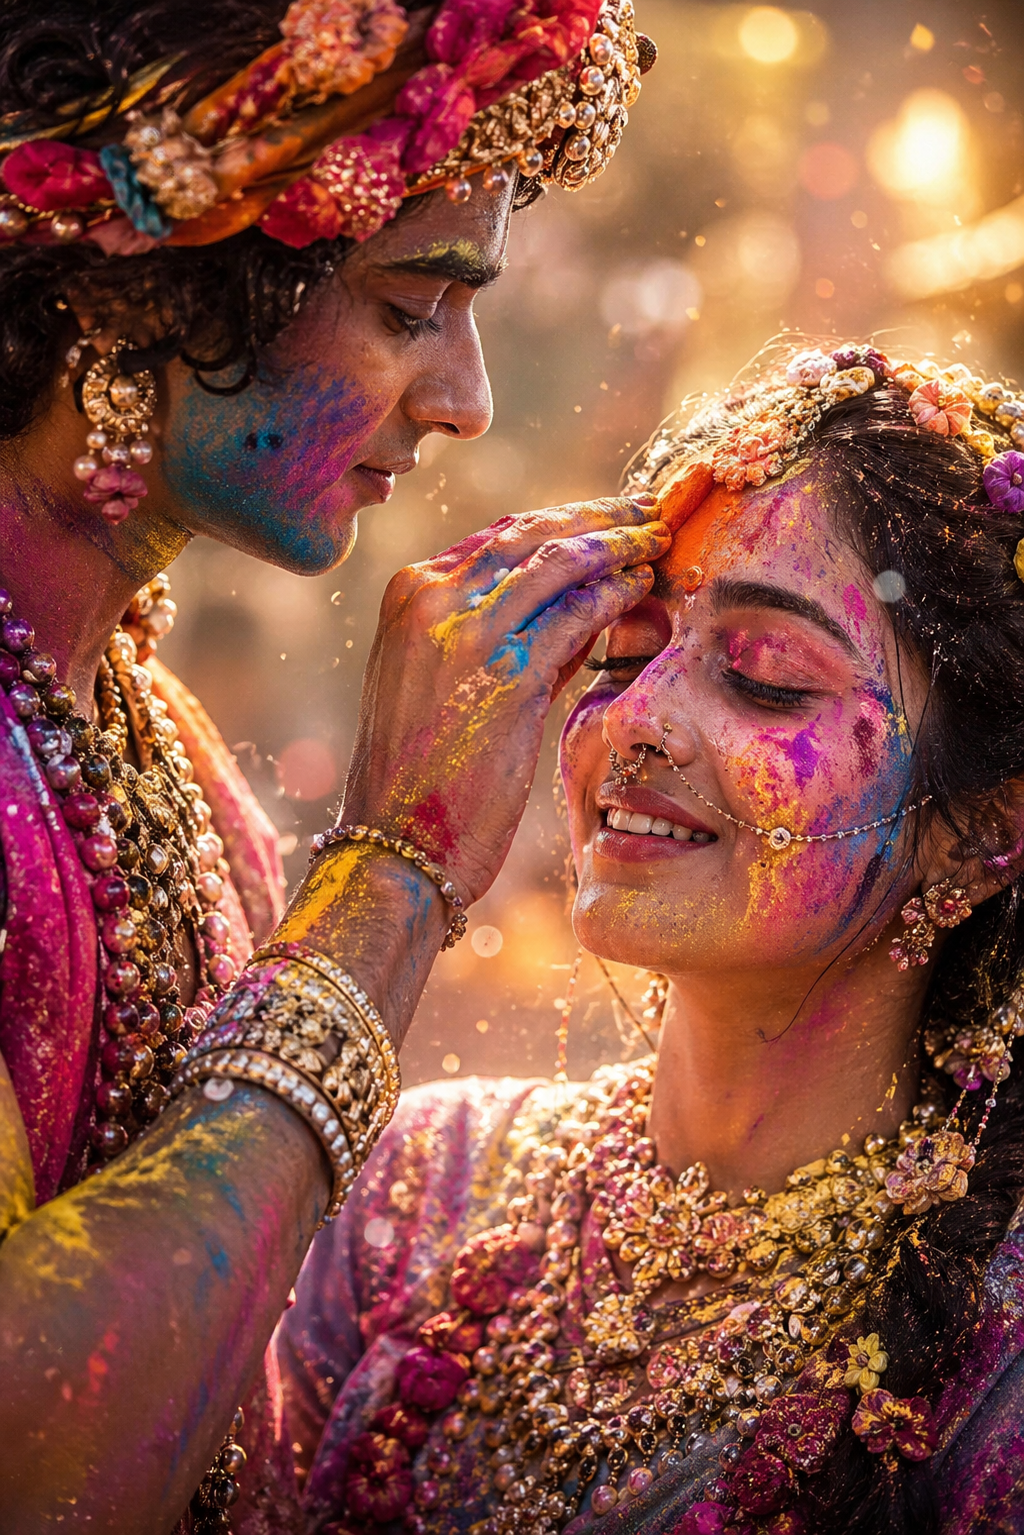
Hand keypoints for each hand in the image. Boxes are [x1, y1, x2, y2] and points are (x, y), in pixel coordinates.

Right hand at [341, 494, 668, 904]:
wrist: (397, 842)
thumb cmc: (425, 775)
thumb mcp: (444, 682)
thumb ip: (502, 635)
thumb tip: (579, 603)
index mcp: (409, 594)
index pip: (500, 537)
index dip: (563, 521)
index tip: (609, 516)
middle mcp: (432, 600)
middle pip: (532, 534)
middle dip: (599, 516)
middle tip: (648, 510)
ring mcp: (467, 633)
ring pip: (560, 561)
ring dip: (620, 543)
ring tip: (659, 538)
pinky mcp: (507, 675)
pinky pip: (577, 614)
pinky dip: (616, 592)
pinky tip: (643, 586)